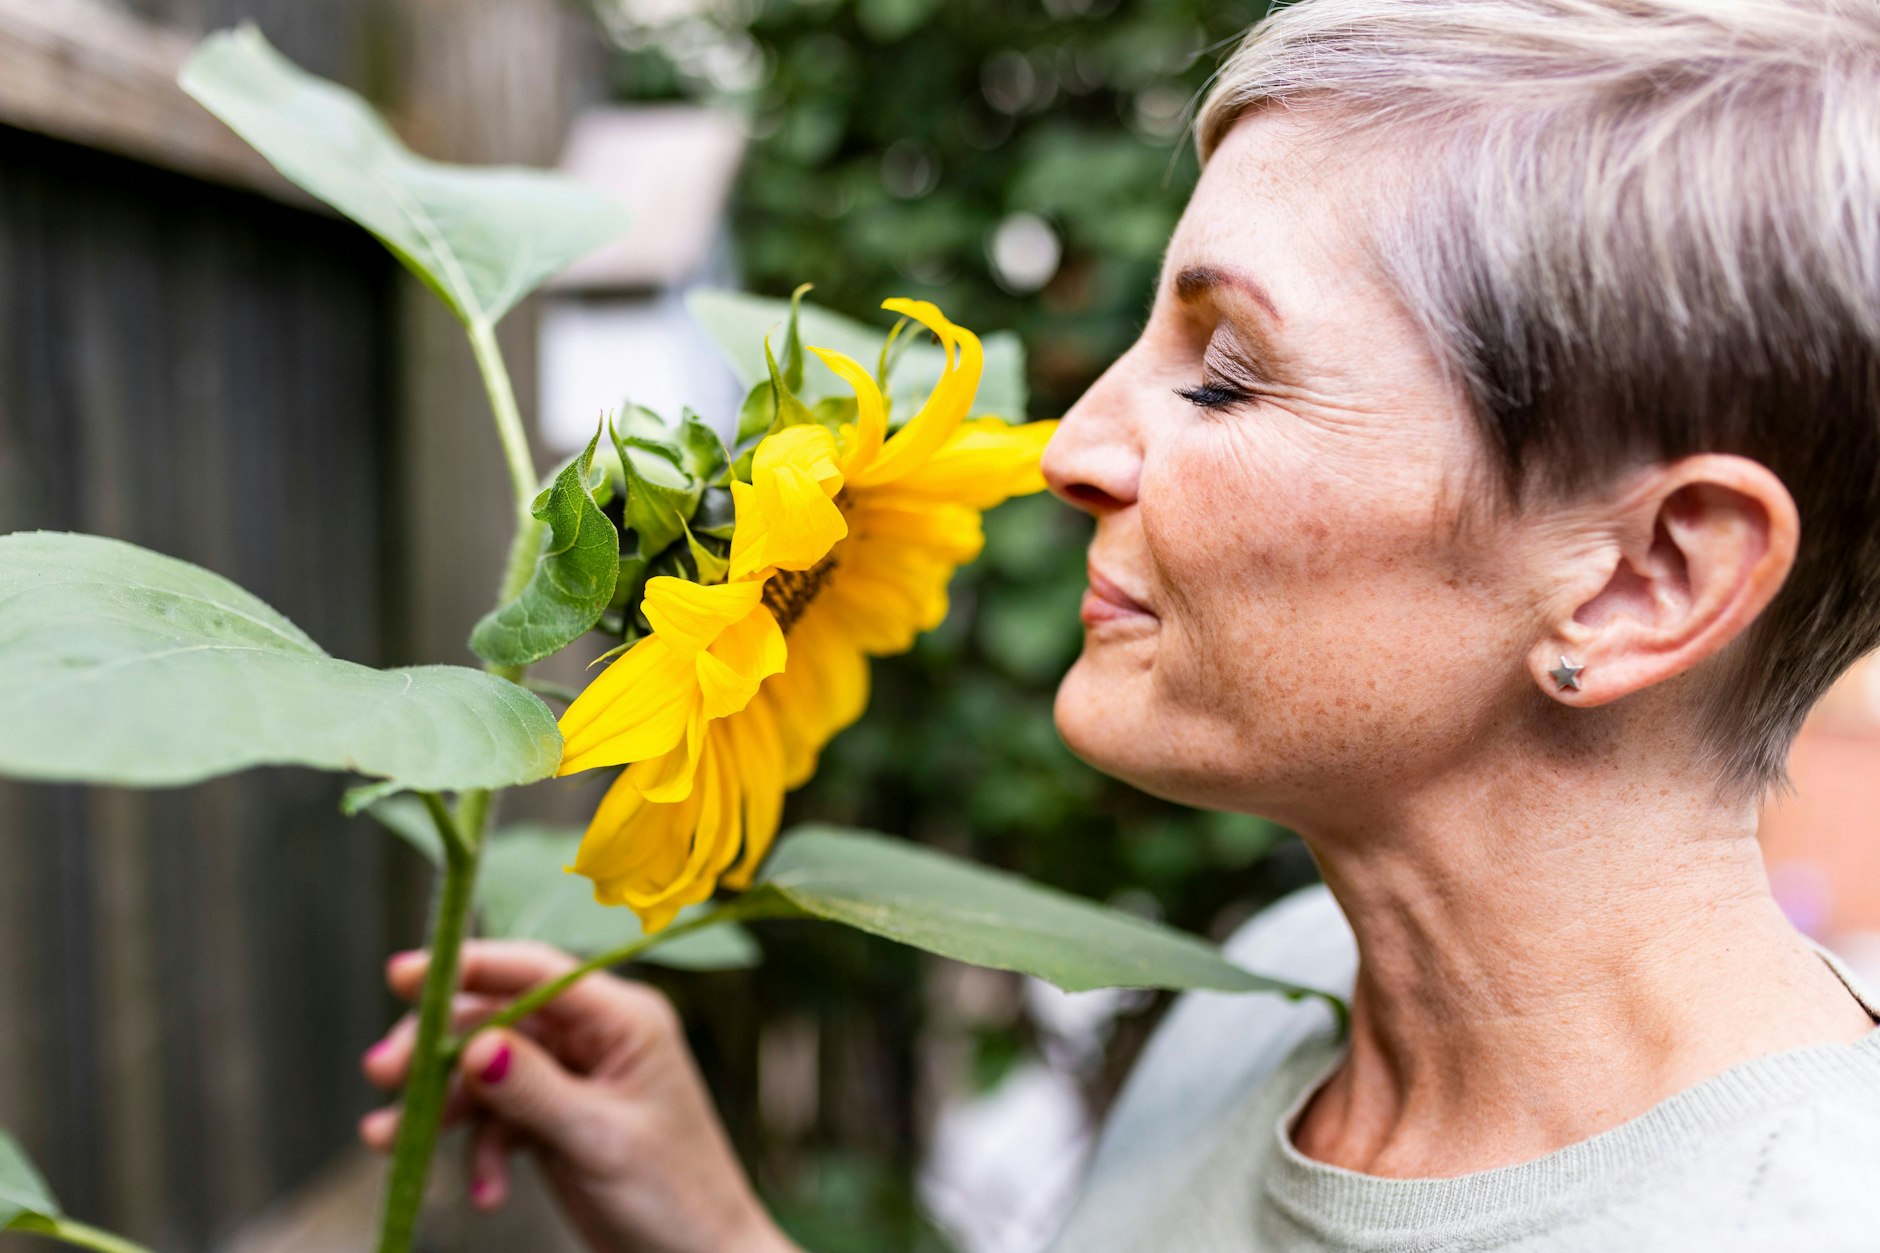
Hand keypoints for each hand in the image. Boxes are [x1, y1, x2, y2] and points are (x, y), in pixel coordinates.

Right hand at [359, 939, 798, 1252]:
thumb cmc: (672, 1197)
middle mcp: (599, 1036)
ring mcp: (577, 1075)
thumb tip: (475, 1046)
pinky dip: (481, 1150)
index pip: (539, 973)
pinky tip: (487, 1192)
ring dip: (444, 1106)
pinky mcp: (559, 1116)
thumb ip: (534, 1091)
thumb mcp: (598, 1141)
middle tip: (380, 1075)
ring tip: (387, 1142)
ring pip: (490, 1069)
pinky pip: (500, 1115)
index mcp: (625, 1020)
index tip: (403, 975)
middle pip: (501, 1018)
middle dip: (440, 1048)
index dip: (471, 966)